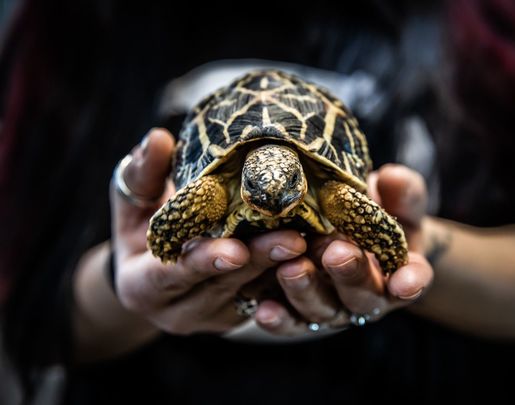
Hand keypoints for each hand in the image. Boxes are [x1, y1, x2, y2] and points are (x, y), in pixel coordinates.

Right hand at [111, 128, 305, 334]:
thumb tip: (156, 138)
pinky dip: (292, 275)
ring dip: (285, 269)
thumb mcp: (132, 202)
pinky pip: (270, 297)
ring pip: (254, 293)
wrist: (151, 271)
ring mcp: (214, 317)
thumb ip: (141, 175)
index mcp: (144, 286)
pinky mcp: (241, 314)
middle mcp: (180, 311)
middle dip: (260, 260)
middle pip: (224, 285)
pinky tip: (319, 254)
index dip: (204, 261)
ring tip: (317, 242)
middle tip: (295, 239)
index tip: (236, 249)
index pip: (174, 275)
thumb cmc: (141, 229)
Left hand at [253, 164, 432, 334]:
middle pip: (362, 296)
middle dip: (349, 275)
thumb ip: (400, 191)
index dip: (411, 281)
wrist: (345, 232)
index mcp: (397, 270)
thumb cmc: (376, 213)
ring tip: (291, 270)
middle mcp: (366, 296)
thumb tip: (392, 178)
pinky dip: (278, 319)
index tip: (406, 281)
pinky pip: (290, 322)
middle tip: (336, 254)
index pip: (412, 278)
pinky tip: (264, 310)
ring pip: (322, 309)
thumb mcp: (394, 199)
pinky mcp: (299, 313)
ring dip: (306, 292)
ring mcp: (333, 307)